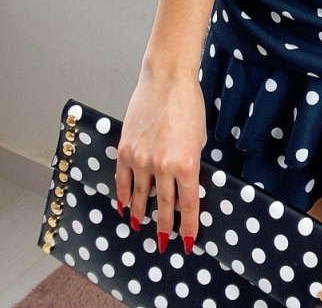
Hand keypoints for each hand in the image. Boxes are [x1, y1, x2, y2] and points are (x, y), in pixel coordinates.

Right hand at [115, 68, 206, 253]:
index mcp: (186, 164)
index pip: (188, 204)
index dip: (188, 225)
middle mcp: (162, 166)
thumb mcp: (198, 138)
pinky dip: (122, 195)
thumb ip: (190, 163)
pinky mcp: (125, 150)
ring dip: (140, 213)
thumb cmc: (188, 104)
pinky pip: (122, 180)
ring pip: (140, 196)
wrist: (166, 79)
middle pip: (164, 205)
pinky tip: (122, 205)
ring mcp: (141, 159)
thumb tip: (183, 183)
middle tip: (164, 242)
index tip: (188, 240)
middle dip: (165, 226)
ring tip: (139, 226)